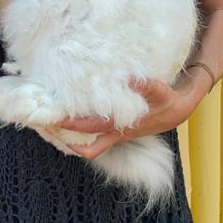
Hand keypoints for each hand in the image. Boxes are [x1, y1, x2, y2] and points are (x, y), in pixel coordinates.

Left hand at [53, 76, 195, 159]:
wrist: (178, 111)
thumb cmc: (167, 101)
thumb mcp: (160, 92)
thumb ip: (147, 86)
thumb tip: (129, 79)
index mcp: (121, 127)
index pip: (90, 130)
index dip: (71, 127)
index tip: (54, 119)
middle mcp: (115, 135)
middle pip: (83, 144)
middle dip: (63, 134)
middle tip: (44, 122)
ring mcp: (114, 135)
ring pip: (87, 144)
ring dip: (70, 136)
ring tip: (52, 123)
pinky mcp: (115, 132)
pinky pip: (93, 138)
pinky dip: (80, 132)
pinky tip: (71, 117)